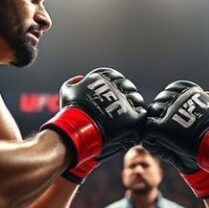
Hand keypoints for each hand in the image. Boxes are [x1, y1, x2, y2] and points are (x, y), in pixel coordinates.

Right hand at [42, 68, 145, 182]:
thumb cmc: (72, 112)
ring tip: (123, 117)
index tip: (110, 97)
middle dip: (124, 95)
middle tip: (117, 108)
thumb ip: (74, 83)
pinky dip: (137, 118)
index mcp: (104, 76)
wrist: (77, 131)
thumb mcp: (67, 91)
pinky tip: (129, 123)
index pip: (115, 77)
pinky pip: (141, 114)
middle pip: (127, 87)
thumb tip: (80, 79)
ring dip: (132, 106)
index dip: (114, 87)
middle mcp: (117, 85)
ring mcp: (127, 101)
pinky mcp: (134, 117)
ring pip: (136, 99)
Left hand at [144, 81, 208, 195]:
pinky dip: (149, 133)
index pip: (172, 89)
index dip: (172, 99)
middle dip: (162, 110)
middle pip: (160, 100)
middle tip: (168, 124)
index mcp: (188, 91)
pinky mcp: (160, 127)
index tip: (176, 110)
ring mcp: (166, 113)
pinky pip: (148, 127)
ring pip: (152, 112)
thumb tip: (206, 95)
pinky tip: (157, 139)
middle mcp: (175, 99)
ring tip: (162, 132)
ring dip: (155, 120)